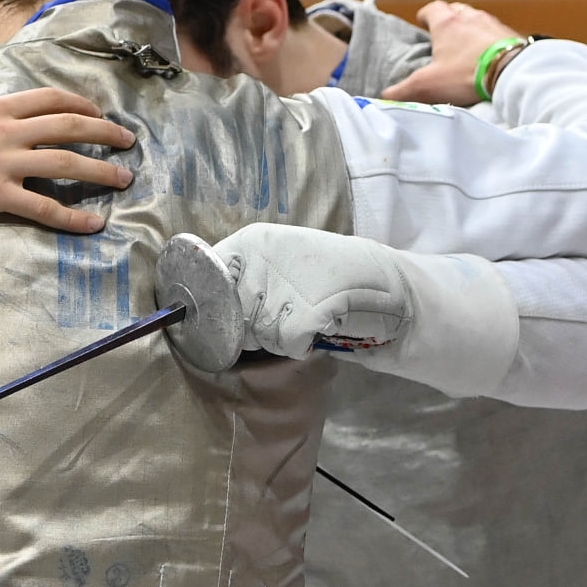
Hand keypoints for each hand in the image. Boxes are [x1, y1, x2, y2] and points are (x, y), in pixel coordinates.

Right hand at [0, 65, 136, 229]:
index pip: (49, 99)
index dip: (80, 104)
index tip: (99, 113)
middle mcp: (5, 131)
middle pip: (68, 127)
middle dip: (104, 132)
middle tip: (128, 142)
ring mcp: (1, 163)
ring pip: (64, 164)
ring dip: (100, 171)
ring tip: (124, 180)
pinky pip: (42, 207)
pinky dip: (72, 216)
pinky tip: (94, 224)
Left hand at [213, 224, 409, 357]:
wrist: (380, 281)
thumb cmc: (325, 271)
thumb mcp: (280, 258)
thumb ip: (243, 274)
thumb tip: (206, 303)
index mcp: (252, 241)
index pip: (206, 276)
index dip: (212, 301)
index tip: (225, 312)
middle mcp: (261, 260)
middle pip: (230, 314)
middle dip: (249, 325)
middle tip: (283, 312)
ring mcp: (281, 289)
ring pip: (255, 334)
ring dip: (277, 337)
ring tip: (304, 316)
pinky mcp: (303, 316)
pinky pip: (284, 345)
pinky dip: (298, 345)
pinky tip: (316, 328)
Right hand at [379, 0, 522, 105]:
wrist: (511, 72)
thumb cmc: (466, 74)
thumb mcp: (428, 85)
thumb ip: (403, 90)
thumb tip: (385, 96)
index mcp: (447, 23)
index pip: (432, 8)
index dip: (426, 14)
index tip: (422, 21)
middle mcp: (470, 18)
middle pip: (456, 9)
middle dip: (448, 18)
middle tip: (443, 33)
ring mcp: (493, 24)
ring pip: (477, 19)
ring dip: (470, 27)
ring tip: (466, 44)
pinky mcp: (511, 35)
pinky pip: (496, 32)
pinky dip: (489, 39)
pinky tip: (488, 54)